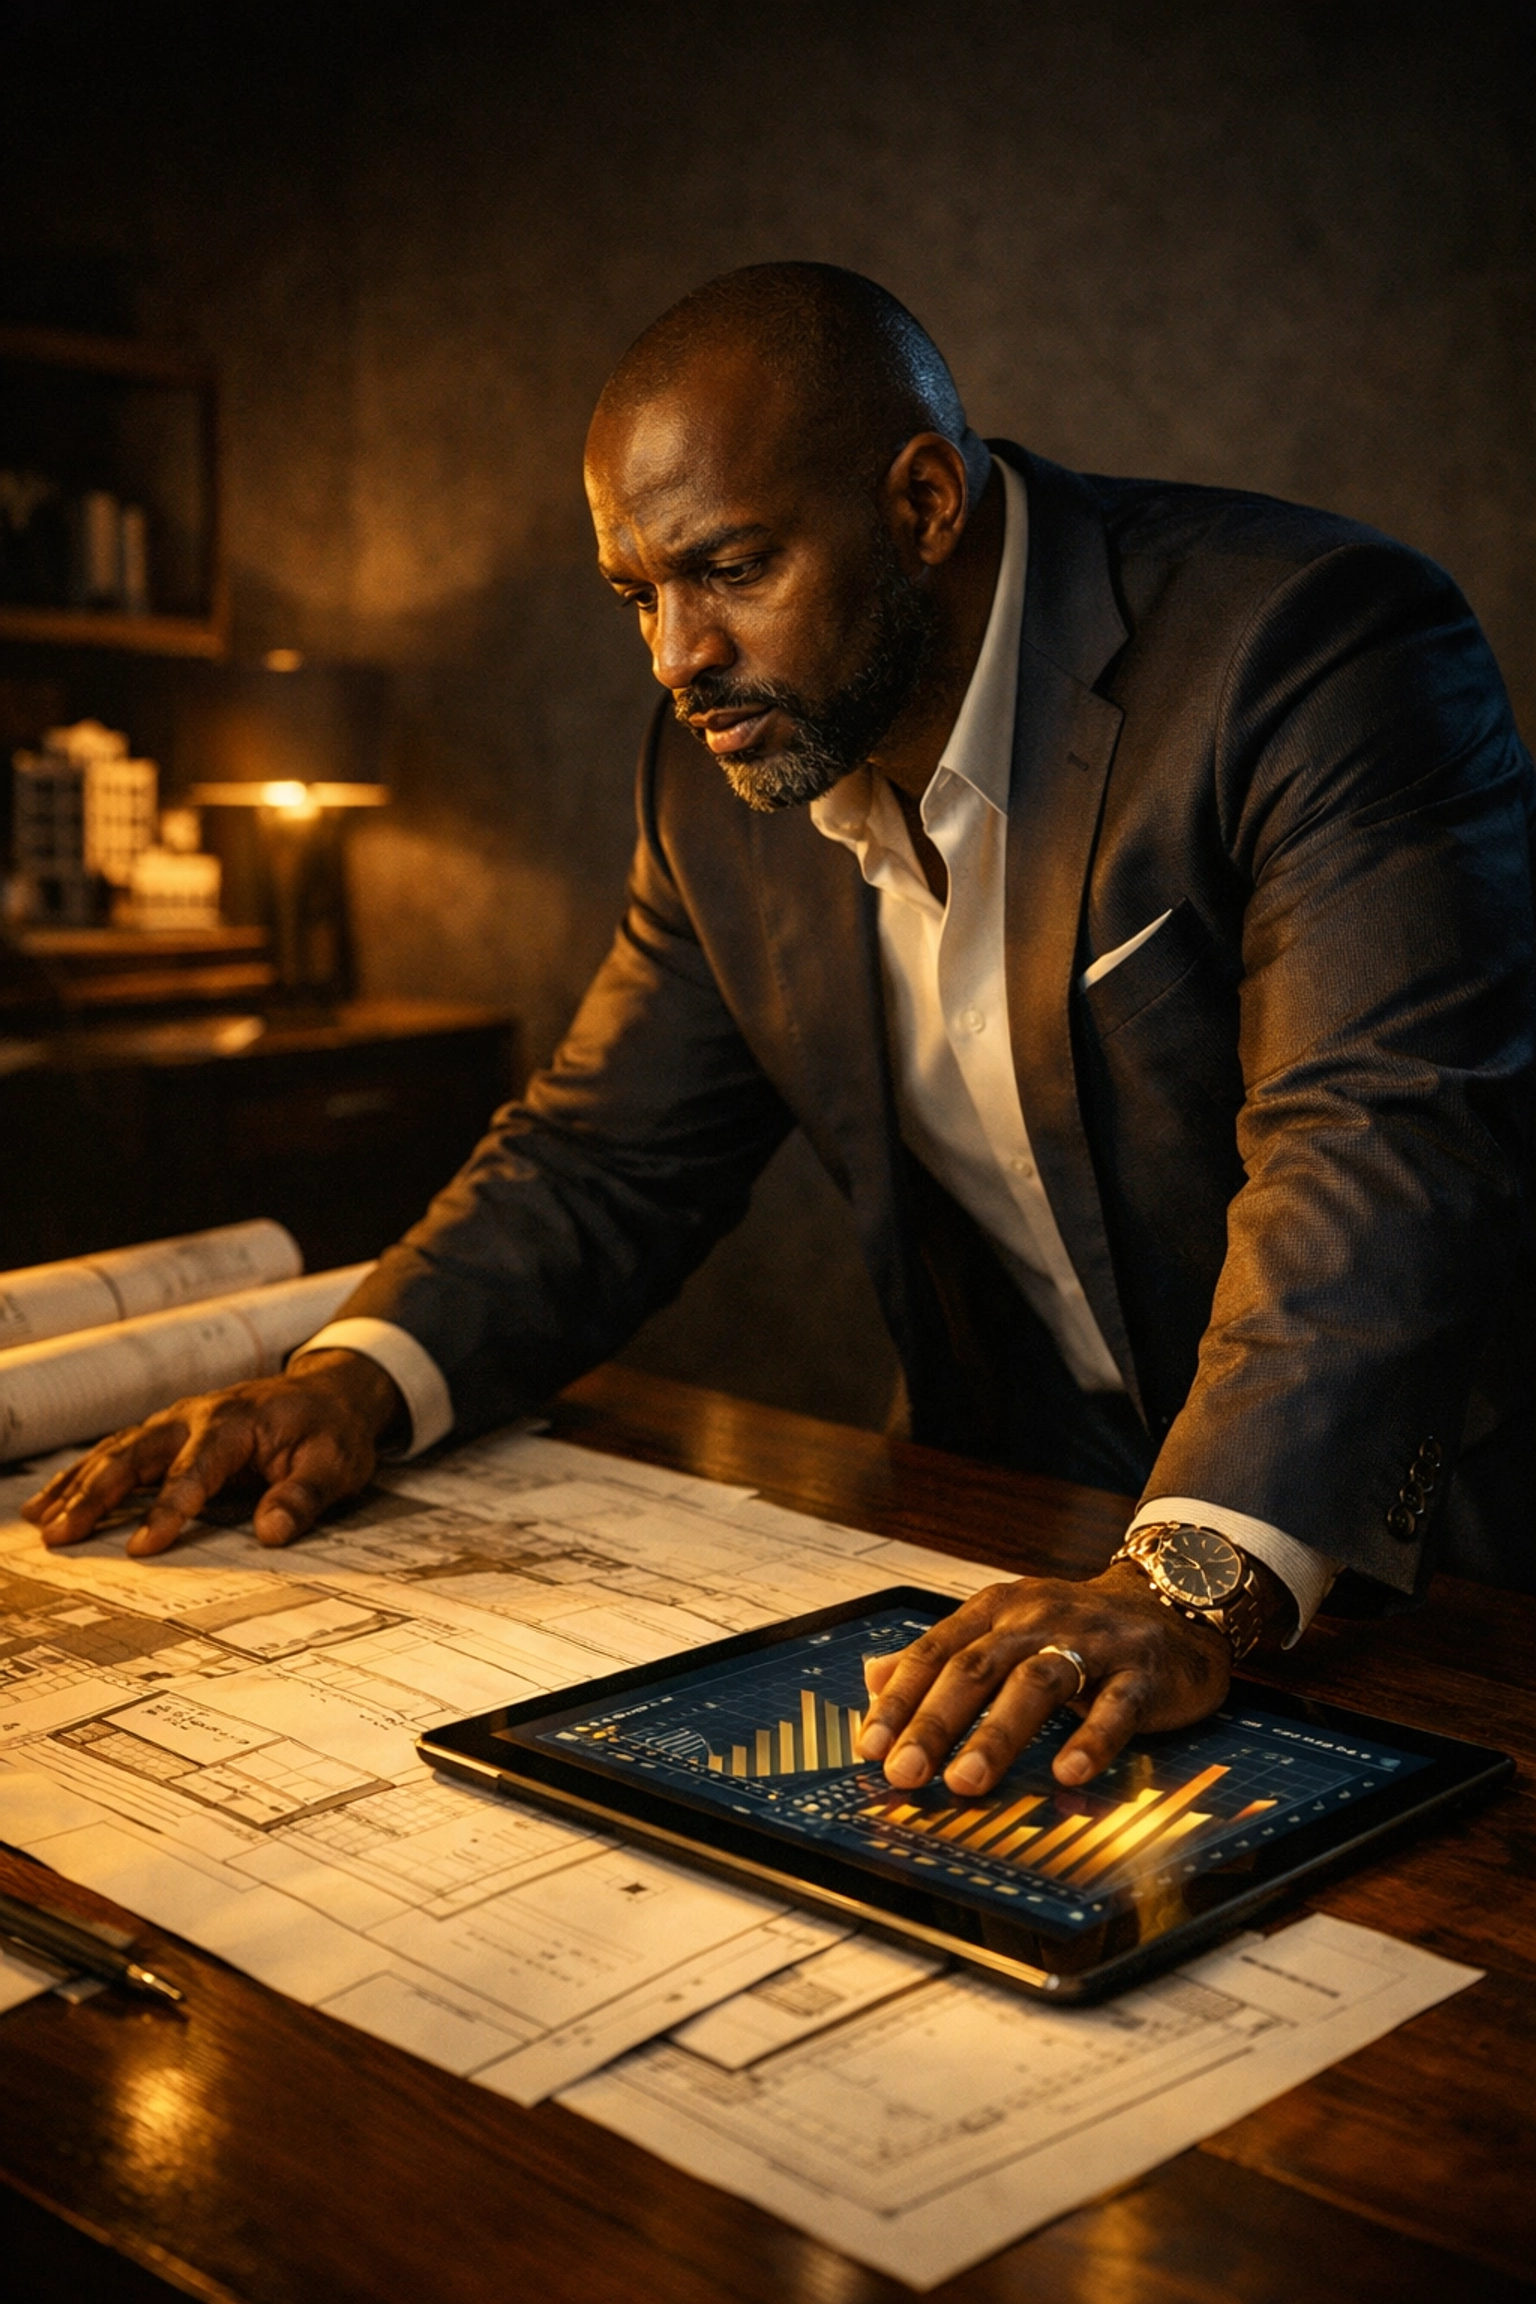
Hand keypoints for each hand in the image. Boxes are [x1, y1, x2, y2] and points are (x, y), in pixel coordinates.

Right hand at [21, 1350, 403, 1557]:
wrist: (329, 1393)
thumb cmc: (330, 1431)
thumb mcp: (334, 1463)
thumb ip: (303, 1496)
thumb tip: (273, 1531)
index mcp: (234, 1424)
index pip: (194, 1470)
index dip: (168, 1508)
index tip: (145, 1547)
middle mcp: (194, 1417)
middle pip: (135, 1455)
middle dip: (97, 1495)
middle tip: (63, 1535)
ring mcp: (175, 1423)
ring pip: (116, 1452)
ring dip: (78, 1487)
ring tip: (43, 1523)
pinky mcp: (167, 1435)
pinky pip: (117, 1453)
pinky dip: (82, 1477)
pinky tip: (52, 1503)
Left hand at [857, 1559, 1278, 1793]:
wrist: (1171, 1602)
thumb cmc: (1074, 1628)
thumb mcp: (1003, 1628)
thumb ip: (941, 1654)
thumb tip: (871, 1679)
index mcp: (997, 1609)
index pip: (936, 1652)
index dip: (900, 1700)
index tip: (869, 1746)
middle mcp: (1038, 1618)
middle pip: (976, 1669)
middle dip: (934, 1723)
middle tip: (903, 1773)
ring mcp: (1092, 1642)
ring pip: (1037, 1683)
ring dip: (997, 1734)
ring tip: (966, 1781)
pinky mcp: (1141, 1672)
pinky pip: (1116, 1707)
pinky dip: (1091, 1739)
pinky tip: (1068, 1772)